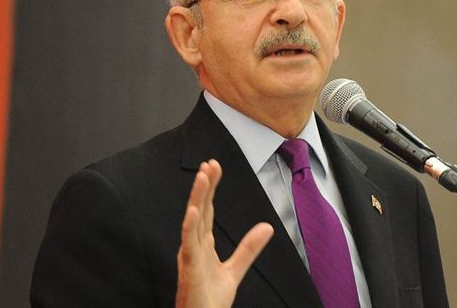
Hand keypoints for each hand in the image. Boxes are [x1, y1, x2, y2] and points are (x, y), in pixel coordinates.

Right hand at [175, 159, 273, 307]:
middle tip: (209, 163)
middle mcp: (193, 246)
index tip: (214, 166)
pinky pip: (188, 246)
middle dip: (203, 186)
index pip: (207, 210)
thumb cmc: (210, 300)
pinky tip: (193, 211)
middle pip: (199, 210)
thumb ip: (248, 248)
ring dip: (196, 198)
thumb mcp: (234, 271)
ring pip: (192, 222)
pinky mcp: (189, 270)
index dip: (210, 188)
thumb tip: (267, 227)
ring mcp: (190, 257)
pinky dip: (189, 227)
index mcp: (202, 245)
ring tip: (202, 176)